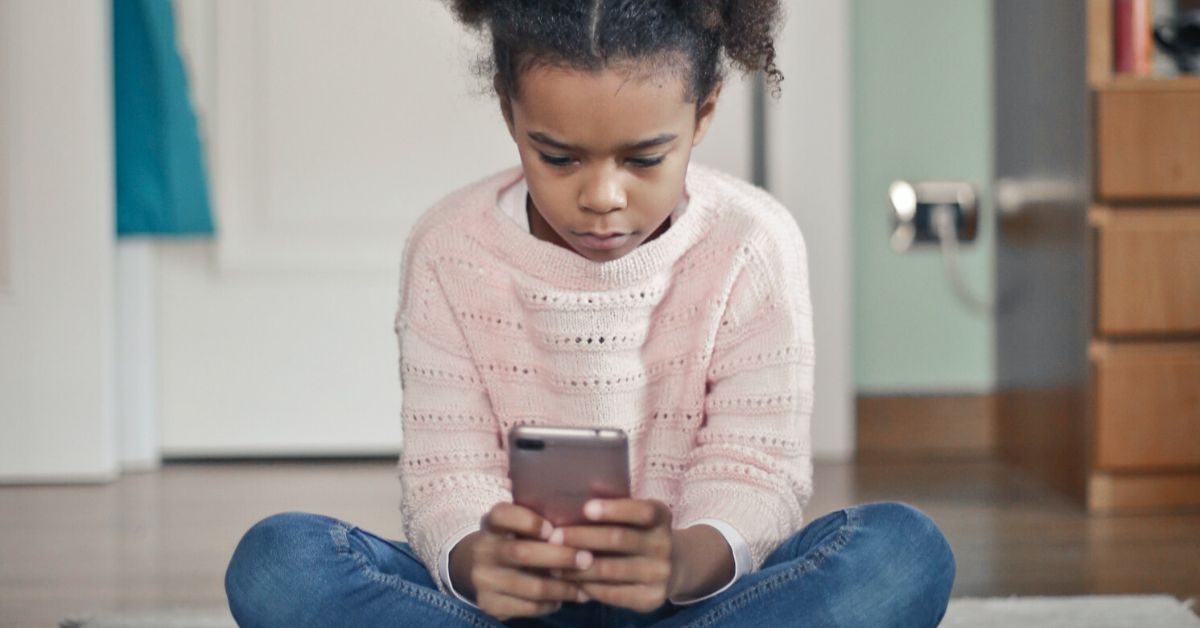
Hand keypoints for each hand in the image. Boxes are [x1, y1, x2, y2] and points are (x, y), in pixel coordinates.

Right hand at [453, 502, 589, 620]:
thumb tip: (584, 526)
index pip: (502, 515)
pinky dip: (551, 604)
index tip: (552, 529)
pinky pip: (528, 607)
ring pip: (531, 586)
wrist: (477, 568)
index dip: (528, 522)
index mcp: (491, 523)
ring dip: (563, 588)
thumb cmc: (513, 540)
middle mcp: (483, 549)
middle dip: (560, 557)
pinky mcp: (489, 604)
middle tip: (587, 560)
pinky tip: (565, 598)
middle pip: (522, 553)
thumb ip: (541, 522)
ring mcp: (483, 579)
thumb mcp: (518, 525)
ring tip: (585, 588)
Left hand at [550, 498, 680, 612]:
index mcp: (661, 516)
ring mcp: (660, 573)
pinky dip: (588, 587)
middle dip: (582, 537)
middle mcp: (664, 544)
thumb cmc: (636, 534)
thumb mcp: (634, 517)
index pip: (641, 511)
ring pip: (611, 569)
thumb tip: (567, 504)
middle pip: (619, 539)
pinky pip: (613, 594)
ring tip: (554, 563)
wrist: (670, 568)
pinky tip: (571, 581)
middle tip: (553, 537)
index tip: (586, 508)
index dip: (615, 509)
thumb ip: (611, 511)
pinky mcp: (652, 598)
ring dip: (577, 567)